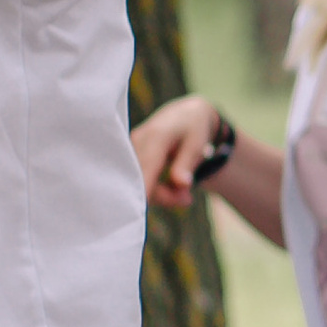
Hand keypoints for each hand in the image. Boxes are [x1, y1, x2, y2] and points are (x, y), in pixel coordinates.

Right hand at [133, 94, 223, 210]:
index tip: (156, 211)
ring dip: (161, 194)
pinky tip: (172, 186)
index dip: (147, 196)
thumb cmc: (193, 129)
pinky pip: (139, 179)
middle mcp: (136, 142)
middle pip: (140, 182)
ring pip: (139, 184)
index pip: (145, 172)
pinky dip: (155, 188)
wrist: (185, 115)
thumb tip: (181, 184)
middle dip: (164, 197)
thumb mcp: (197, 145)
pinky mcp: (130, 157)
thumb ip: (187, 164)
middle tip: (187, 200)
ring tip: (184, 193)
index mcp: (155, 137)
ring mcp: (130, 149)